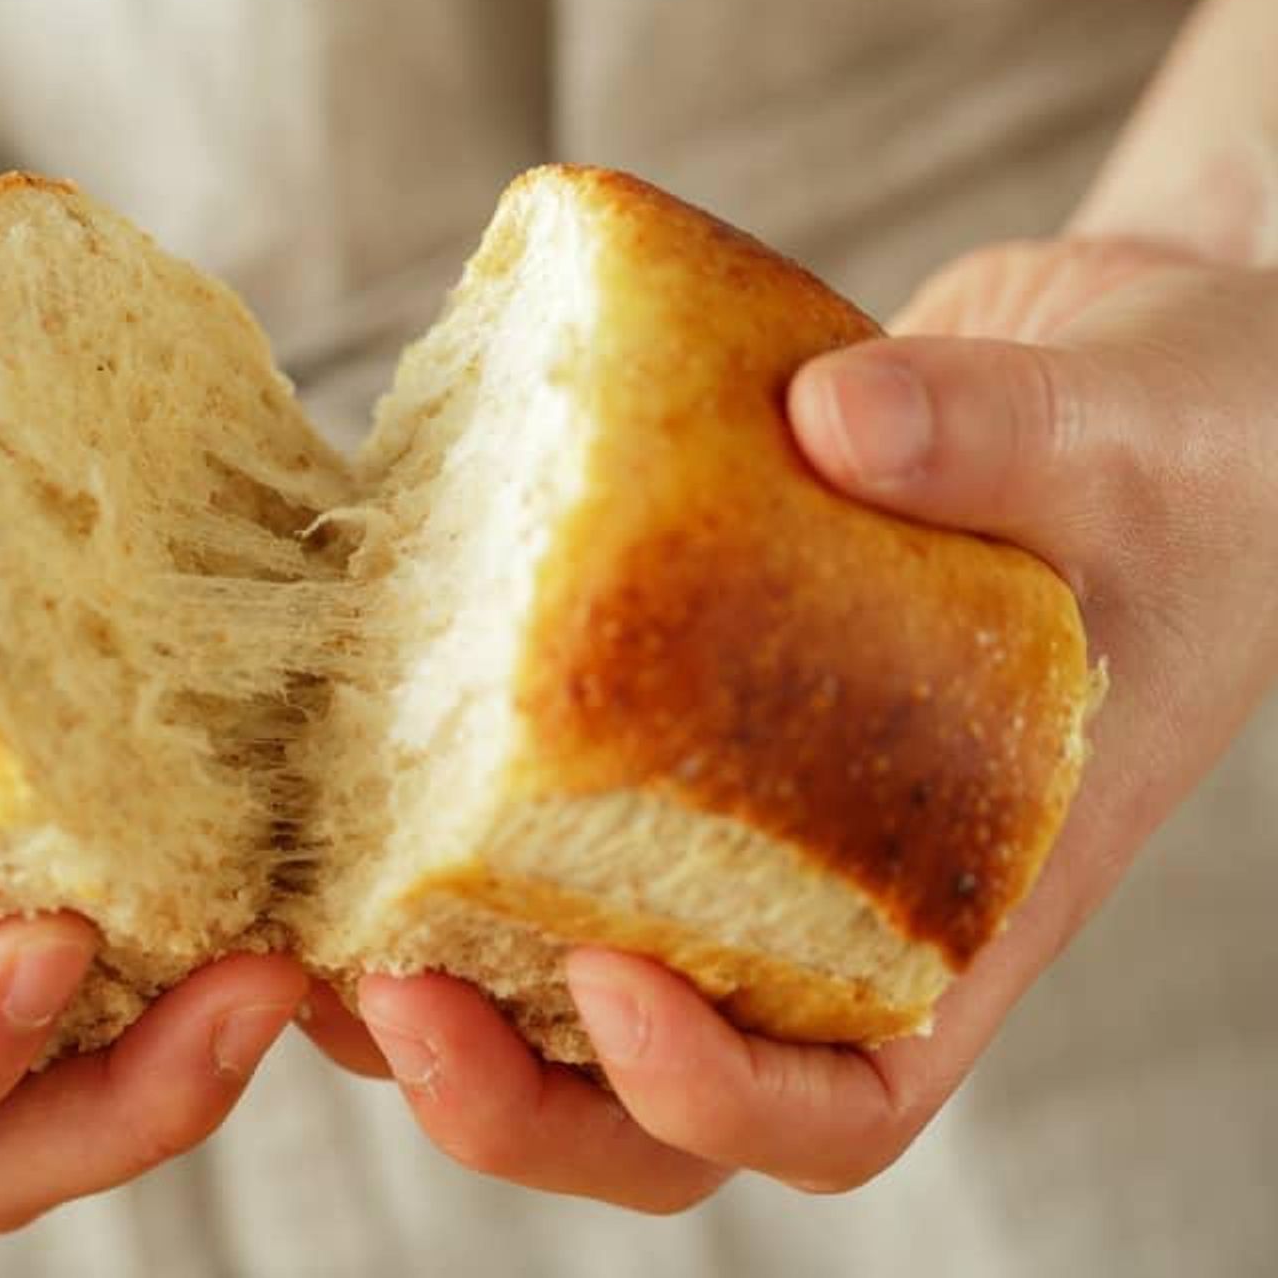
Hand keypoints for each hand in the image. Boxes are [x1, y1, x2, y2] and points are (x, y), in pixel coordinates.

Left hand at [298, 236, 1277, 1207]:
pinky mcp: (659, 701)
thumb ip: (1004, 436)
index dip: (715, 1095)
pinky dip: (421, 792)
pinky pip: (528, 794)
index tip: (608, 985)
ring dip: (420, 975)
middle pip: (652, 1086)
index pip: (843, 1097)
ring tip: (297, 910)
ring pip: (554, 966)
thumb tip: (836, 420)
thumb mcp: (1126, 438)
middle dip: (507, 1086)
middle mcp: (832, 891)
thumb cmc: (1192, 452)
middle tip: (378, 991)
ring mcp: (735, 807)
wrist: (1142, 388)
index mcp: (969, 904)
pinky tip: (329, 728)